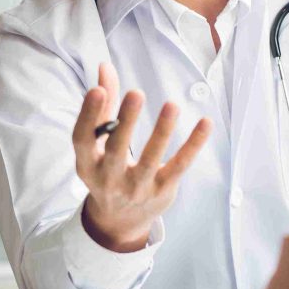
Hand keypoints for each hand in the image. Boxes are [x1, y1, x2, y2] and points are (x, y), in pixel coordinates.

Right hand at [72, 63, 212, 251]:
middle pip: (115, 149)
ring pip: (150, 159)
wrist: (119, 221)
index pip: (82, 139)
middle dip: (126, 122)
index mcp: (87, 163)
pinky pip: (179, 165)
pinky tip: (205, 123)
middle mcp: (108, 178)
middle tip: (136, 93)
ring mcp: (137, 187)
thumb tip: (105, 66)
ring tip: (171, 104)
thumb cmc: (107, 170)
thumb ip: (103, 105)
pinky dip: (193, 145)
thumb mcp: (97, 144)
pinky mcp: (162, 190)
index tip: (97, 90)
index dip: (88, 115)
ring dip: (161, 132)